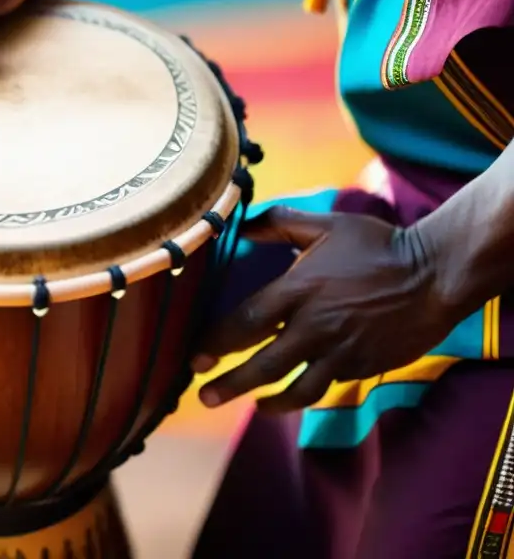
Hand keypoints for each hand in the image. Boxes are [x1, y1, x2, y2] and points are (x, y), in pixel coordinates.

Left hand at [191, 206, 458, 413]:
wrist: (434, 275)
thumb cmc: (377, 246)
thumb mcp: (327, 225)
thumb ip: (281, 223)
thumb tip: (245, 223)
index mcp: (298, 290)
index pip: (245, 323)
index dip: (216, 343)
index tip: (195, 358)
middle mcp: (314, 326)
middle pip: (263, 364)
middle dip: (230, 383)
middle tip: (205, 396)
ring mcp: (339, 351)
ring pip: (295, 388)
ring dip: (268, 402)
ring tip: (251, 406)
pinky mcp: (360, 367)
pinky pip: (326, 386)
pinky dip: (304, 394)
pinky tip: (291, 396)